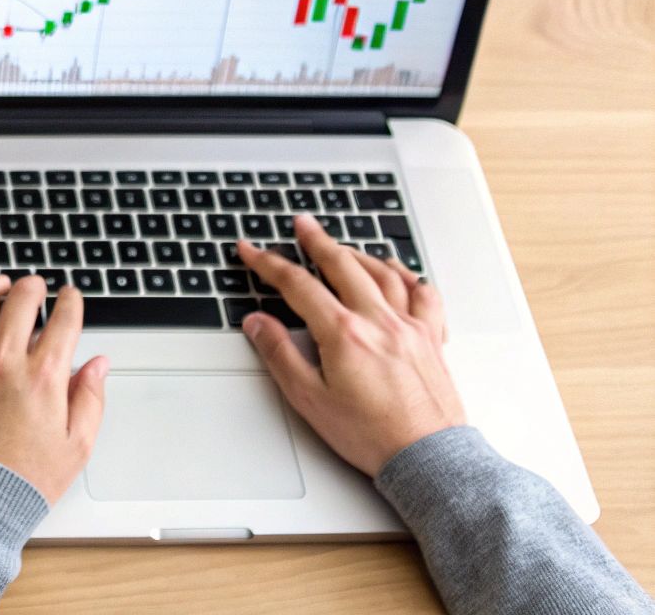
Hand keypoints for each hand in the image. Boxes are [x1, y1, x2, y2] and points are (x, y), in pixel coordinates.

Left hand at [0, 274, 107, 504]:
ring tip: (0, 285)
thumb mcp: (76, 447)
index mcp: (44, 377)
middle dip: (34, 286)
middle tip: (36, 287)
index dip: (71, 301)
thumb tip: (97, 366)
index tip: (70, 297)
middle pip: (22, 298)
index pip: (64, 319)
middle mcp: (5, 360)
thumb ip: (90, 399)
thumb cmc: (21, 481)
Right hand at [238, 214, 464, 476]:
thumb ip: (281, 355)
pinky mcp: (431, 339)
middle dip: (317, 240)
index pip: (297, 285)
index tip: (251, 250)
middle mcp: (378, 320)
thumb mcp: (310, 400)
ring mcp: (409, 326)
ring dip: (358, 253)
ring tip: (343, 246)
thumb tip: (258, 323)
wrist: (428, 457)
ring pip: (383, 272)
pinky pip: (424, 294)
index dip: (268, 263)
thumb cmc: (372, 435)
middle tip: (302, 224)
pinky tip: (400, 272)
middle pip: (342, 265)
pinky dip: (408, 276)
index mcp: (343, 333)